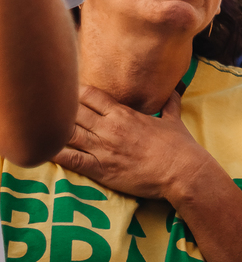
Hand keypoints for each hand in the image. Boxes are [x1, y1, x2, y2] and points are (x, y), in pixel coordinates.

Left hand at [52, 86, 213, 201]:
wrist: (183, 171)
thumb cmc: (180, 146)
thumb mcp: (174, 120)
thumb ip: (169, 103)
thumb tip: (173, 89)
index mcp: (125, 114)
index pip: (91, 96)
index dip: (75, 92)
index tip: (66, 91)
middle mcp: (110, 128)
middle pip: (74, 111)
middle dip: (60, 108)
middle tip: (46, 107)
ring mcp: (103, 149)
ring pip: (68, 133)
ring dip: (53, 128)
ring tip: (38, 125)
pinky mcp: (100, 169)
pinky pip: (71, 159)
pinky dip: (54, 153)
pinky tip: (40, 148)